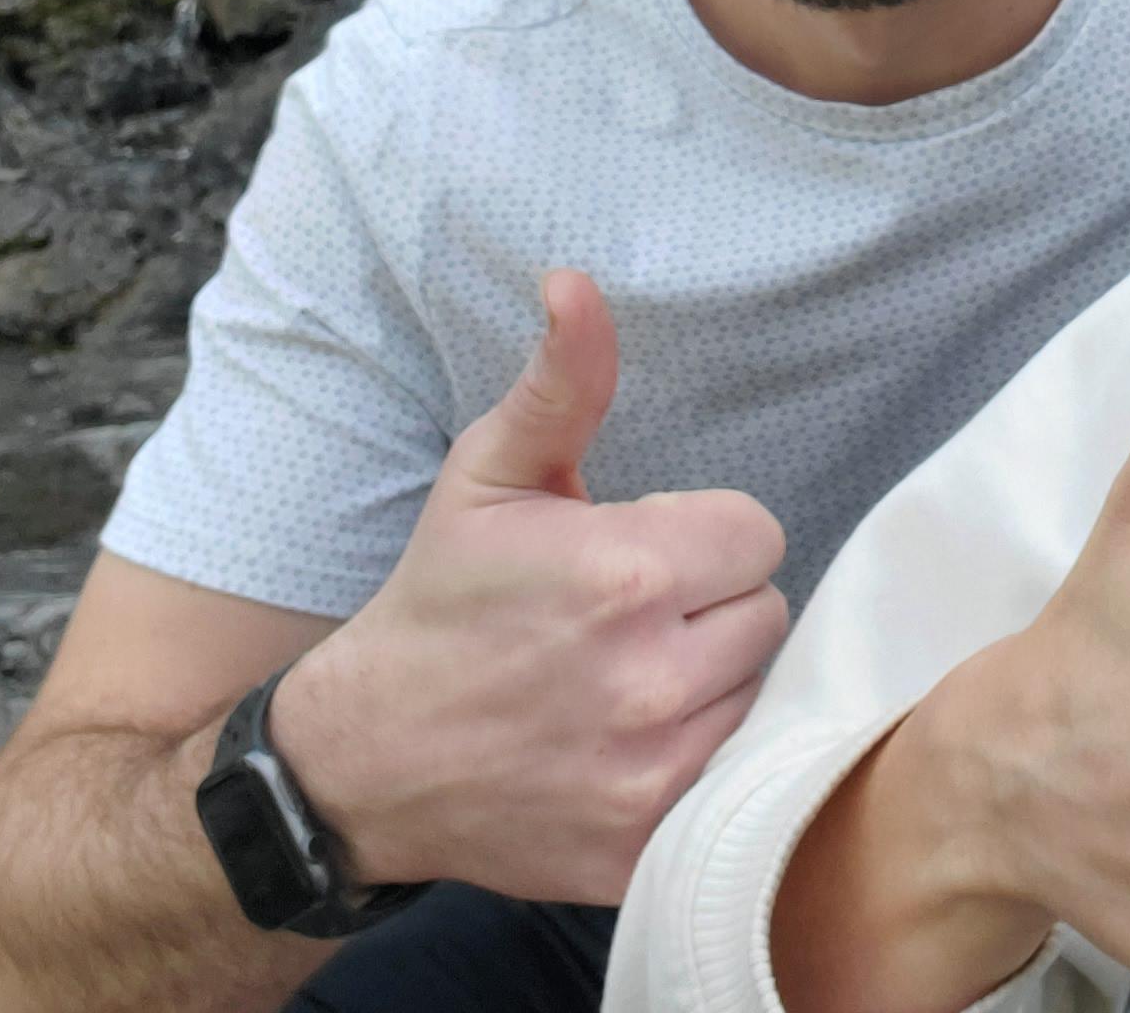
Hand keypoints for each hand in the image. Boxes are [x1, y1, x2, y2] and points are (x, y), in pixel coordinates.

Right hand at [270, 270, 788, 903]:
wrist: (362, 762)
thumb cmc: (440, 604)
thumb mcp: (490, 474)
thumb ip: (563, 380)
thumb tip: (576, 283)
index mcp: (627, 573)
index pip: (757, 532)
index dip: (704, 537)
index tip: (646, 552)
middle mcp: (648, 678)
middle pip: (767, 612)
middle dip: (711, 606)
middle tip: (632, 618)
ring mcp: (648, 773)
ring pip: (757, 694)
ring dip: (711, 683)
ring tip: (631, 677)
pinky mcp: (641, 846)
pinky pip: (730, 779)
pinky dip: (696, 761)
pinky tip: (634, 743)